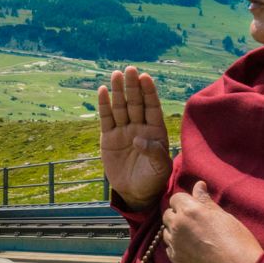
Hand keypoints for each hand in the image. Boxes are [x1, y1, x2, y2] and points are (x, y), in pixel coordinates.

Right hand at [98, 66, 170, 210]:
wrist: (135, 192)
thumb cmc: (153, 179)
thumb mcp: (159, 169)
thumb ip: (154, 153)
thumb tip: (138, 139)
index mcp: (155, 131)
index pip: (152, 107)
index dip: (149, 92)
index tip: (145, 77)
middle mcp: (139, 127)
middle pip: (135, 102)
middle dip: (133, 87)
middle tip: (130, 70)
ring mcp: (123, 130)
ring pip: (120, 107)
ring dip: (118, 91)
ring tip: (116, 75)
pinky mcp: (109, 137)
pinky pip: (106, 118)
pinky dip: (104, 105)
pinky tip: (103, 90)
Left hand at [162, 181, 263, 262]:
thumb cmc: (236, 240)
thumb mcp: (222, 215)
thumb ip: (205, 200)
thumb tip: (199, 185)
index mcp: (189, 210)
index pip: (176, 198)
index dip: (184, 201)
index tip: (194, 207)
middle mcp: (178, 225)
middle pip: (168, 214)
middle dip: (177, 215)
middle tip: (194, 222)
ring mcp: (175, 243)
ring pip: (166, 231)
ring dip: (175, 231)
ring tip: (193, 237)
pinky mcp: (176, 259)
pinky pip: (169, 248)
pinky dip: (176, 246)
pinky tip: (191, 250)